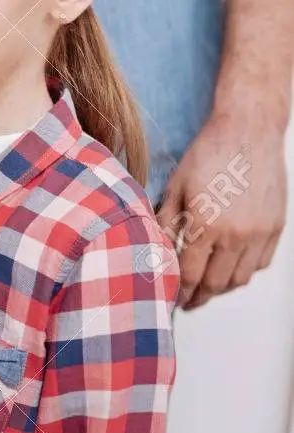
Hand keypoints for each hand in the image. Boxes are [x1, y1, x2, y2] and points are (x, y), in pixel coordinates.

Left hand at [156, 112, 286, 309]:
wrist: (249, 130)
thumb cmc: (208, 153)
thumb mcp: (176, 187)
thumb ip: (166, 222)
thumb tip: (154, 250)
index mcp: (206, 225)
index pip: (190, 273)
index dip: (179, 291)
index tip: (171, 299)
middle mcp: (236, 234)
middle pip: (216, 283)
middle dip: (199, 297)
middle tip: (187, 302)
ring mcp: (260, 231)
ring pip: (241, 278)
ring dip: (223, 288)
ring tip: (207, 288)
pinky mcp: (277, 226)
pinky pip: (261, 263)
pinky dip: (245, 272)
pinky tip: (230, 269)